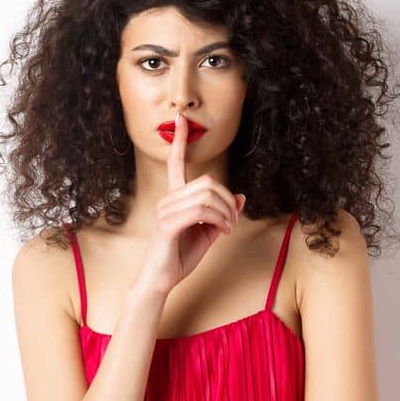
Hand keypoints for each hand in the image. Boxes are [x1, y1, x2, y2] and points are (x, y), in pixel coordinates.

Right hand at [134, 112, 246, 294]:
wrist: (160, 281)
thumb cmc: (180, 256)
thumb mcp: (208, 232)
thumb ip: (222, 213)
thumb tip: (239, 196)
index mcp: (174, 198)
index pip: (175, 163)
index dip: (179, 141)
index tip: (181, 120)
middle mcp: (167, 199)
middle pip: (207, 181)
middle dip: (227, 199)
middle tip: (233, 219)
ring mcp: (165, 211)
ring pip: (207, 195)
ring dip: (226, 212)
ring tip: (228, 228)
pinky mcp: (168, 225)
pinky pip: (201, 211)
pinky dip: (220, 220)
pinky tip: (222, 231)